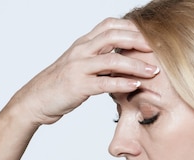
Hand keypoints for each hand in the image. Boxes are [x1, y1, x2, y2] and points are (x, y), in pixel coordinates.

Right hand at [10, 18, 157, 125]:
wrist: (35, 100)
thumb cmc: (60, 85)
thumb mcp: (80, 66)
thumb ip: (98, 59)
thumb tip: (122, 58)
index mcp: (83, 44)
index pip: (109, 25)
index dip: (131, 28)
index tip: (149, 36)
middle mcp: (81, 51)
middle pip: (113, 36)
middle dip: (138, 41)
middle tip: (157, 49)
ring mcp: (78, 67)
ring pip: (112, 59)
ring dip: (136, 65)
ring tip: (154, 71)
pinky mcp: (78, 86)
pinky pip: (104, 83)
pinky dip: (122, 83)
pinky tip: (136, 86)